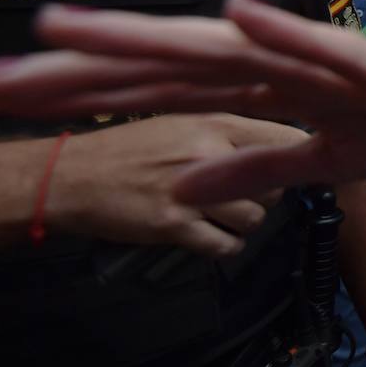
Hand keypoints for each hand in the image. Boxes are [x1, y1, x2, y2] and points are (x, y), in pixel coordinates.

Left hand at [0, 0, 365, 202]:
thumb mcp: (320, 162)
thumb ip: (250, 168)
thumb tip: (178, 190)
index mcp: (260, 85)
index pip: (159, 85)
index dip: (86, 91)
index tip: (12, 95)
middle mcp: (275, 61)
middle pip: (167, 62)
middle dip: (84, 69)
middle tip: (0, 77)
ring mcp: (318, 56)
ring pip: (222, 48)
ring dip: (149, 39)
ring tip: (74, 29)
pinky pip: (318, 47)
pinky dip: (277, 29)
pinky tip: (232, 13)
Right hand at [48, 114, 297, 255]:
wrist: (71, 177)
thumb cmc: (126, 150)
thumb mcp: (181, 120)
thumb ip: (228, 131)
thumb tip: (276, 142)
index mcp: (215, 121)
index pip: (286, 137)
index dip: (295, 157)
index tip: (294, 168)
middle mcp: (208, 152)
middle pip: (275, 184)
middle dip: (263, 194)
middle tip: (240, 194)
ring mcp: (192, 190)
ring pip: (255, 217)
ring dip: (244, 222)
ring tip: (222, 215)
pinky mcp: (174, 224)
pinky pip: (226, 245)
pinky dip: (225, 246)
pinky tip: (212, 236)